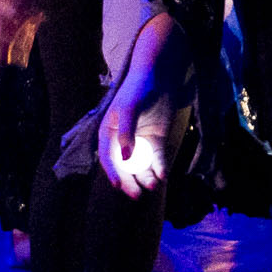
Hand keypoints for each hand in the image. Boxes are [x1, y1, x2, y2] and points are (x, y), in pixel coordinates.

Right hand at [98, 16, 183, 198]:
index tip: (119, 186)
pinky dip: (159, 169)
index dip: (113, 173)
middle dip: (130, 182)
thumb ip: (126, 132)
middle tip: (138, 196)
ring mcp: (140, 142)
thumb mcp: (129, 108)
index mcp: (109, 132)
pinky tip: (163, 175)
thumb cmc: (138, 88)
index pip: (108, 158)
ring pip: (141, 166)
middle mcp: (123, 141)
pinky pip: (157, 160)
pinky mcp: (156, 141)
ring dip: (146, 178)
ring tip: (154, 186)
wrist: (161, 76)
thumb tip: (126, 159)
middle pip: (124, 167)